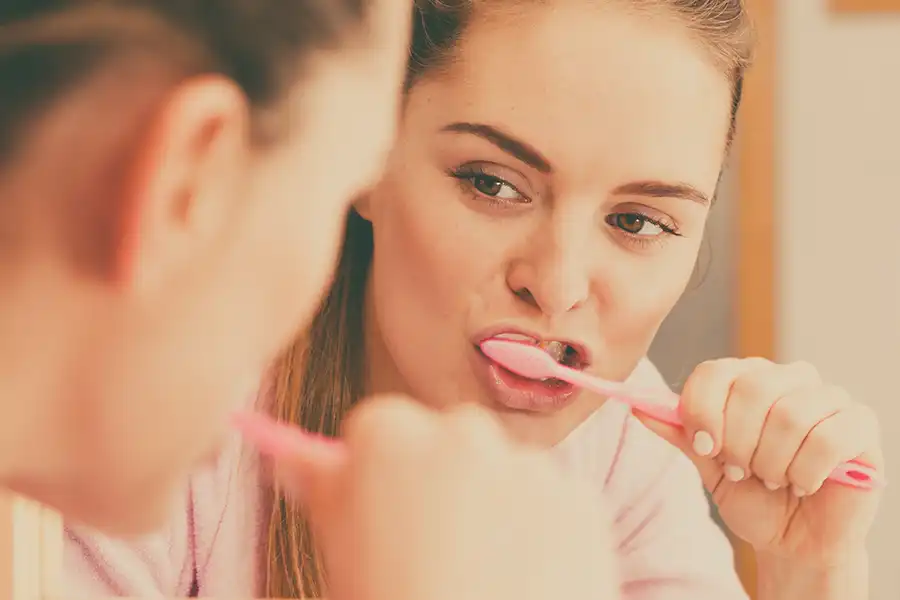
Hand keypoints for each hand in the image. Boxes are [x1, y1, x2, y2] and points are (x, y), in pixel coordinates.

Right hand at [236, 397, 621, 599]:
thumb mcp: (339, 555)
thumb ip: (322, 490)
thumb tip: (294, 457)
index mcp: (386, 436)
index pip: (376, 431)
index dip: (377, 476)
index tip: (381, 512)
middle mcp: (460, 430)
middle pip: (447, 440)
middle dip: (442, 478)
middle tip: (435, 547)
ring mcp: (526, 462)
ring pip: (503, 469)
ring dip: (496, 502)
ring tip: (484, 574)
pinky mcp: (579, 498)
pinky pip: (553, 500)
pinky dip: (543, 529)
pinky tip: (524, 578)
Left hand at [634, 357, 882, 567]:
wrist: (793, 541)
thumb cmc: (752, 496)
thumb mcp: (708, 465)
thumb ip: (680, 432)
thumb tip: (637, 407)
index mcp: (749, 378)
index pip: (716, 371)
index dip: (703, 411)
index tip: (705, 447)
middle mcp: (790, 378)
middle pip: (754, 387)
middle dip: (738, 441)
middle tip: (741, 470)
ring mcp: (829, 399)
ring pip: (790, 415)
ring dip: (772, 462)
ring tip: (773, 479)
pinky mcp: (860, 426)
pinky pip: (826, 438)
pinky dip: (805, 471)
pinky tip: (803, 484)